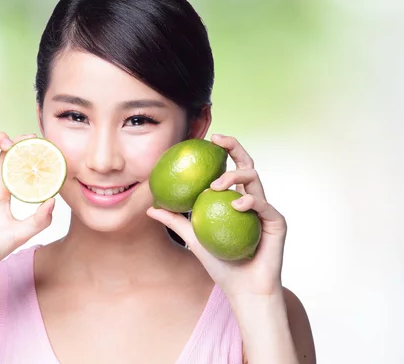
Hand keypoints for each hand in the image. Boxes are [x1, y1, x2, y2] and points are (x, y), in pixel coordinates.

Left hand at [147, 134, 286, 298]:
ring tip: (216, 184)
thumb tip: (151, 206)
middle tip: (217, 140)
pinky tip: (236, 204)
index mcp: (235, 199)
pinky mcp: (276, 222)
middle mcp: (252, 200)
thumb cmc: (220, 265)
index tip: (206, 139)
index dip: (223, 150)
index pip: (229, 168)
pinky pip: (263, 205)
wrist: (243, 289)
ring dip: (235, 176)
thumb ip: (175, 220)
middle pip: (247, 164)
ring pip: (255, 179)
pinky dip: (249, 202)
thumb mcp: (192, 238)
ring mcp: (265, 209)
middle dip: (234, 146)